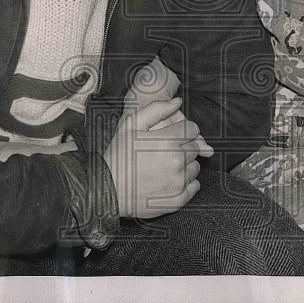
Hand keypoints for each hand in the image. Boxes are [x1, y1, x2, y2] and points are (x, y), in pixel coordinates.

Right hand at [105, 97, 213, 218]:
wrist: (108, 190)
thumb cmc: (118, 156)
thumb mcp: (130, 124)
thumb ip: (156, 109)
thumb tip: (177, 102)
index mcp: (168, 141)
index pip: (192, 129)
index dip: (182, 130)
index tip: (171, 135)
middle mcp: (177, 161)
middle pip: (195, 148)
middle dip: (183, 146)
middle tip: (164, 150)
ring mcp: (178, 182)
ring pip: (195, 167)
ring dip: (185, 165)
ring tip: (164, 166)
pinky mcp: (178, 200)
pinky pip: (194, 187)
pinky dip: (185, 183)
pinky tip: (169, 180)